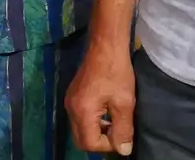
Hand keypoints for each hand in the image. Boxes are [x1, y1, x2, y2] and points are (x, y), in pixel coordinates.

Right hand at [65, 39, 135, 155]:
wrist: (106, 45)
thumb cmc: (116, 72)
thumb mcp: (124, 102)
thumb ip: (123, 129)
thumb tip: (123, 150)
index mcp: (82, 112)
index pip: (89, 143)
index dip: (107, 145)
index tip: (122, 135)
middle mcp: (71, 109)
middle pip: (81, 140)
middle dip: (100, 142)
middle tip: (117, 132)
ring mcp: (70, 101)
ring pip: (80, 130)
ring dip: (97, 132)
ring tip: (114, 122)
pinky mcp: (73, 96)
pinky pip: (80, 119)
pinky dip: (92, 122)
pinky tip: (106, 112)